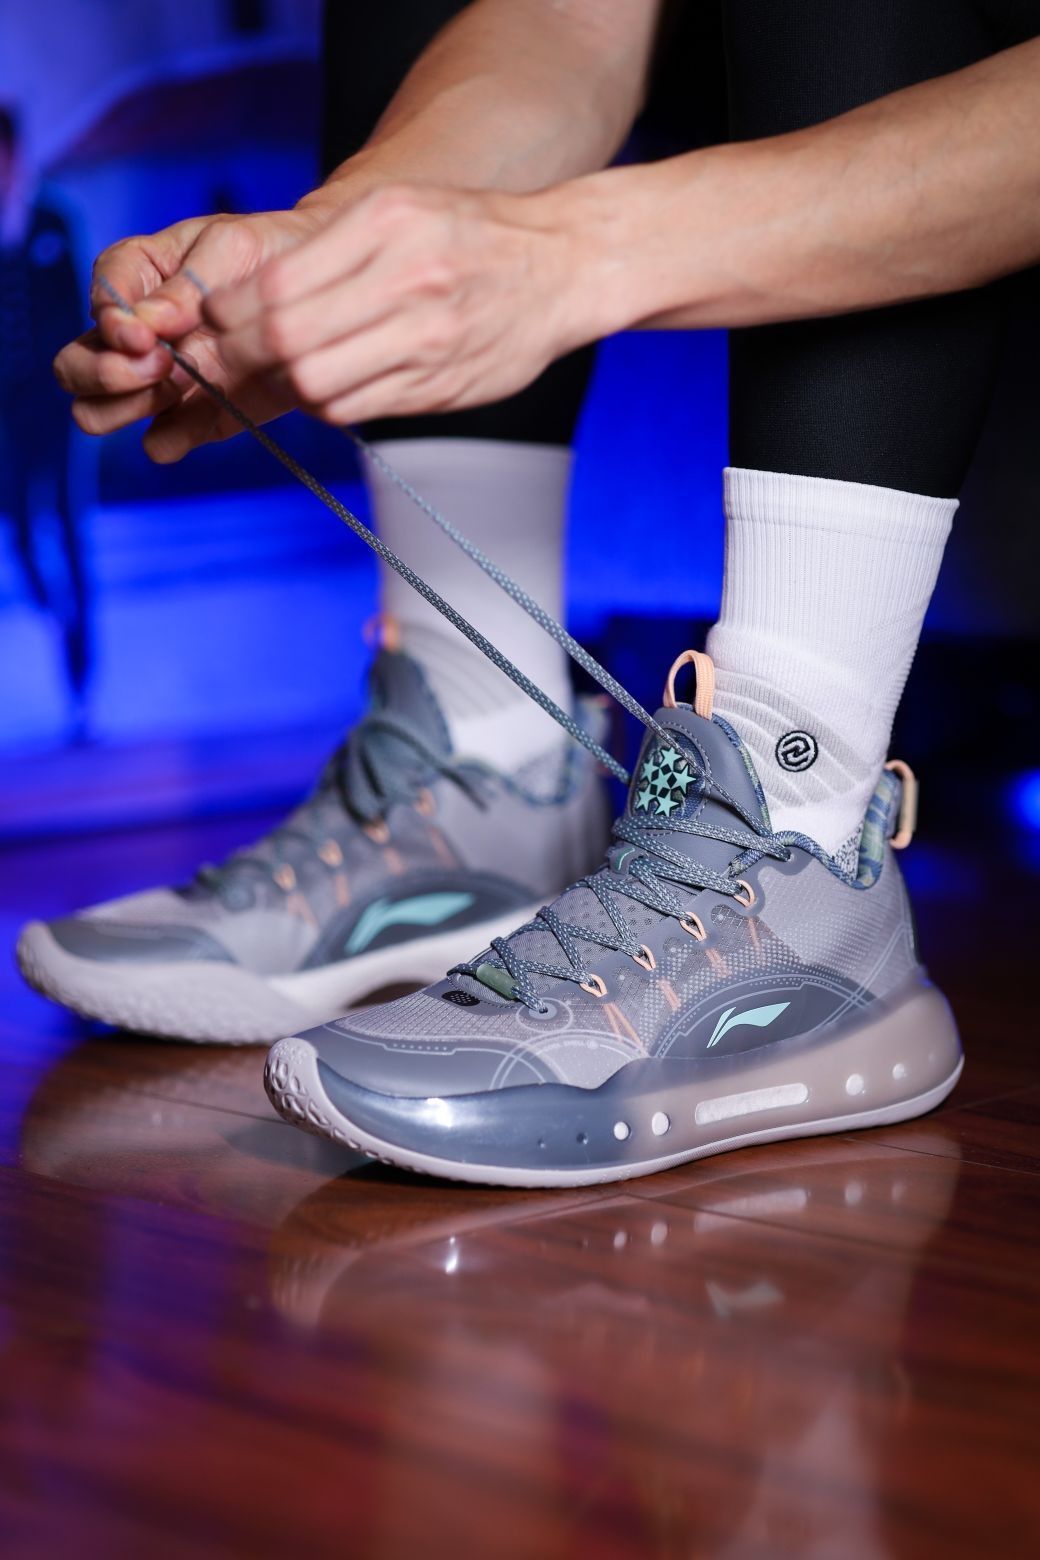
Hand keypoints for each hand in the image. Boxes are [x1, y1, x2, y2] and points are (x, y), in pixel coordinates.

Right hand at [52, 208, 323, 461]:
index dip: (113, 326)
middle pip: (74, 368)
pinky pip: (158, 442)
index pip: (99, 304)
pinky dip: (168, 441)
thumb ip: (186, 285)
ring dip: (125, 407)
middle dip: (105, 373)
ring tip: (176, 387)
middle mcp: (136, 334)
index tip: (146, 336)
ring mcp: (160, 380)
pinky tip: (194, 426)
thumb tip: (149, 323)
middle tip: (160, 365)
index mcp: (137, 275)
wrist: (323, 293)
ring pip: (98, 412)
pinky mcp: (193, 417)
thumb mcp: (229, 249)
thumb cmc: (270, 254)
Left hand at [204, 184, 590, 426]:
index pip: (275, 285)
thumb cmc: (474, 236)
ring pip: (316, 383)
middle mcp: (406, 280)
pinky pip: (355, 407)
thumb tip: (250, 302)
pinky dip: (326, 403)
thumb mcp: (401, 212)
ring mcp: (425, 339)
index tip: (214, 318)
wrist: (565, 267)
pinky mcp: (438, 383)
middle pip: (286, 339)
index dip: (227, 312)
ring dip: (282, 385)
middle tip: (226, 357)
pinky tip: (328, 384)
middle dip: (238, 355)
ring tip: (279, 371)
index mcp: (386, 225)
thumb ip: (332, 252)